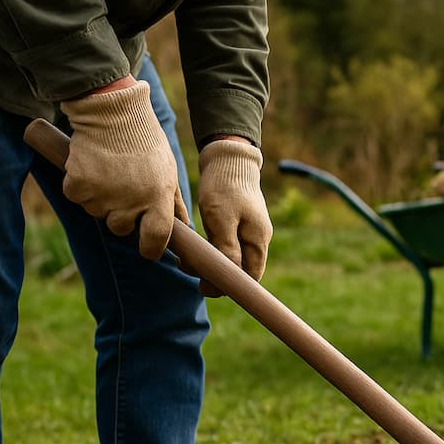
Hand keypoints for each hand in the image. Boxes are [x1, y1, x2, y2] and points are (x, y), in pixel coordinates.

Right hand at [59, 78, 186, 259]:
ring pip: (98, 213)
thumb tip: (185, 229)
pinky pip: (77, 198)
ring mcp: (102, 194)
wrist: (112, 111)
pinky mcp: (78, 184)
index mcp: (157, 197)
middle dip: (122, 215)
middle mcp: (130, 200)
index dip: (151, 248)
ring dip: (101, 199)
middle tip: (124, 188)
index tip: (147, 246)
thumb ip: (173, 203)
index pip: (155, 239)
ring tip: (109, 171)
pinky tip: (91, 167)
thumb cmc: (145, 142)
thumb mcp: (167, 170)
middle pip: (121, 228)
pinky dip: (81, 186)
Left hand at [196, 138, 271, 296]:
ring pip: (231, 258)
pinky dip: (211, 250)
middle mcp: (257, 238)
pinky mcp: (238, 222)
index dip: (232, 287)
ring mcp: (248, 230)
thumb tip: (228, 277)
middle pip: (241, 269)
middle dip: (216, 275)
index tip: (207, 288)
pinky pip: (226, 245)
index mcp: (258, 239)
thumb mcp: (221, 218)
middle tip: (189, 270)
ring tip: (185, 260)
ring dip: (210, 262)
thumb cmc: (225, 185)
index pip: (251, 277)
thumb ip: (227, 249)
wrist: (227, 156)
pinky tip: (195, 247)